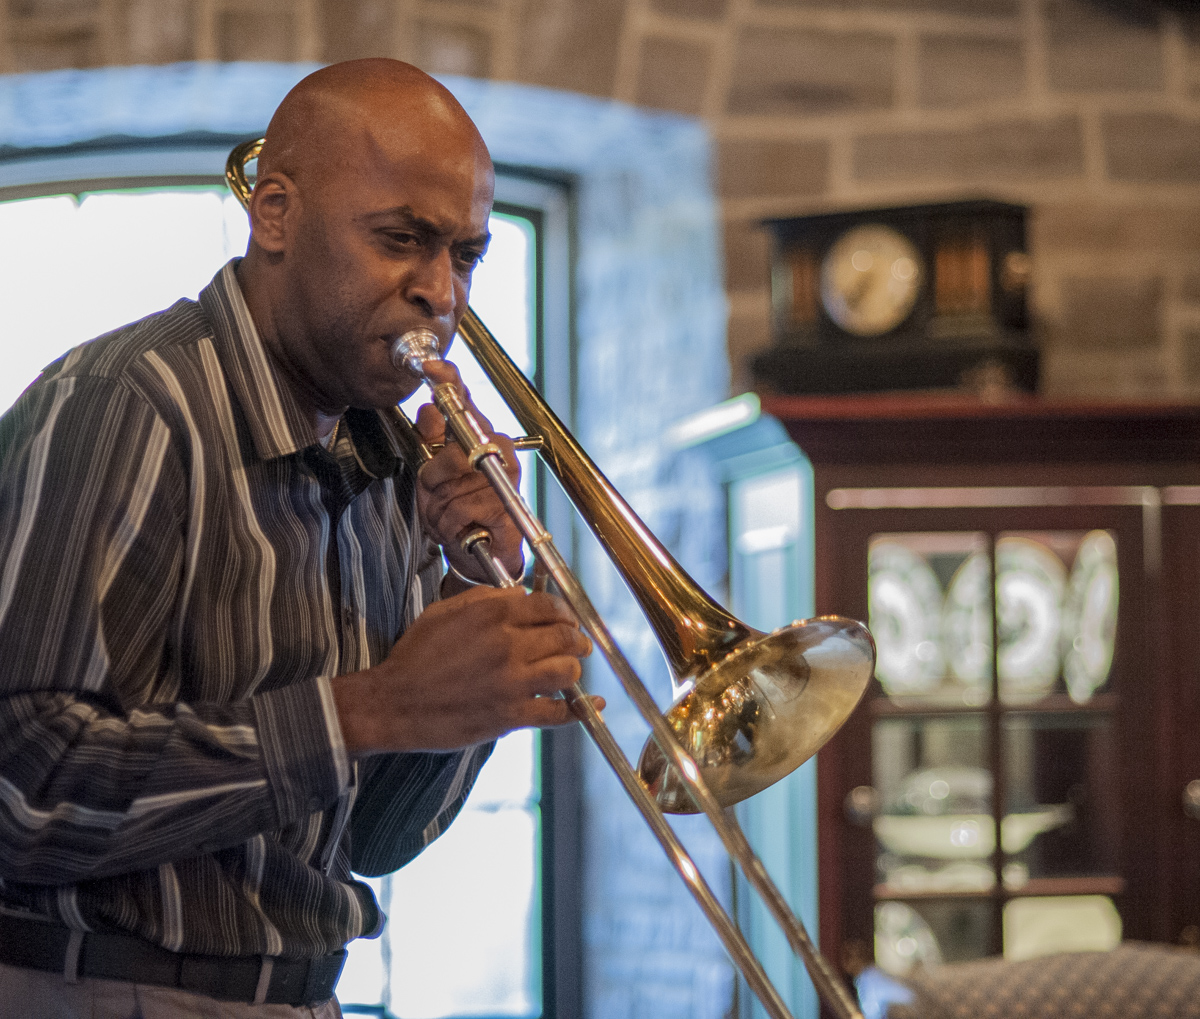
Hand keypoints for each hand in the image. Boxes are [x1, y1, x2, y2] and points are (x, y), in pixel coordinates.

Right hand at [332, 586, 598, 752]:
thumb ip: (484, 599)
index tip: (567, 618)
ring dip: (574, 669)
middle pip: (564, 636)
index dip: (564, 611)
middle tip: (578, 643)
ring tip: (571, 670)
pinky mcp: (510, 716)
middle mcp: (507, 645)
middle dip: (576, 638)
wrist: (393, 703)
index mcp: (492, 615)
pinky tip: (593, 705)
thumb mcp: (443, 612)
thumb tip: (519, 594)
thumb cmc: (415, 657)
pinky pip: (557, 713)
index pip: (548, 605)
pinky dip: (579, 710)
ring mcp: (512, 682)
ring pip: (567, 671)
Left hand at [414, 360, 523, 583]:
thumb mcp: (434, 474)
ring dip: (439, 507)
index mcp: (481, 435)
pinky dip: (448, 523)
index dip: (449, 381)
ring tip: (450, 514)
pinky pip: (457, 509)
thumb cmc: (461, 510)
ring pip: (449, 486)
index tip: (432, 368)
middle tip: (438, 492)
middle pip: (449, 452)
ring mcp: (503, 477)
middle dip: (433, 478)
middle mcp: (498, 450)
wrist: (486, 553)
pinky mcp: (503, 505)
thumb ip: (431, 440)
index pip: (466, 402)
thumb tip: (428, 408)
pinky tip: (460, 527)